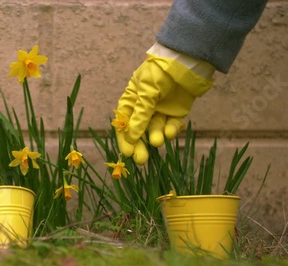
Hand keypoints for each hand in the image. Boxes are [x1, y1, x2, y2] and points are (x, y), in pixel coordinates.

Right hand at [115, 44, 213, 164]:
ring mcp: (161, 111)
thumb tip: (131, 137)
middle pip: (140, 131)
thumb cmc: (160, 72)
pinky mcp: (177, 113)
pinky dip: (171, 131)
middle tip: (141, 160)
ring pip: (156, 129)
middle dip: (140, 145)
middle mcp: (145, 108)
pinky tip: (170, 133)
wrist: (187, 60)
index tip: (127, 153)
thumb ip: (140, 114)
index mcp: (132, 100)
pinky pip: (171, 126)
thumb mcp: (147, 91)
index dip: (125, 139)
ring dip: (156, 137)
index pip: (124, 123)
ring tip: (159, 141)